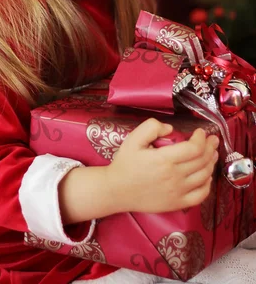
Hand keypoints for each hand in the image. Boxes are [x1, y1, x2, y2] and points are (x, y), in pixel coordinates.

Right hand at [105, 118, 219, 213]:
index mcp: (164, 159)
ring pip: (204, 176)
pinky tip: (206, 176)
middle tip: (212, 140)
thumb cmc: (125, 163)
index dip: (202, 138)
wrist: (117, 190)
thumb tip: (170, 128)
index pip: (194, 148)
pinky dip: (208, 185)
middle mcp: (174, 176)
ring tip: (212, 154)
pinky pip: (200, 195)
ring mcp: (177, 191)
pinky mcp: (177, 203)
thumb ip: (151, 127)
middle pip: (202, 161)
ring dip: (211, 163)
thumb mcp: (133, 139)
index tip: (201, 132)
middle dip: (210, 147)